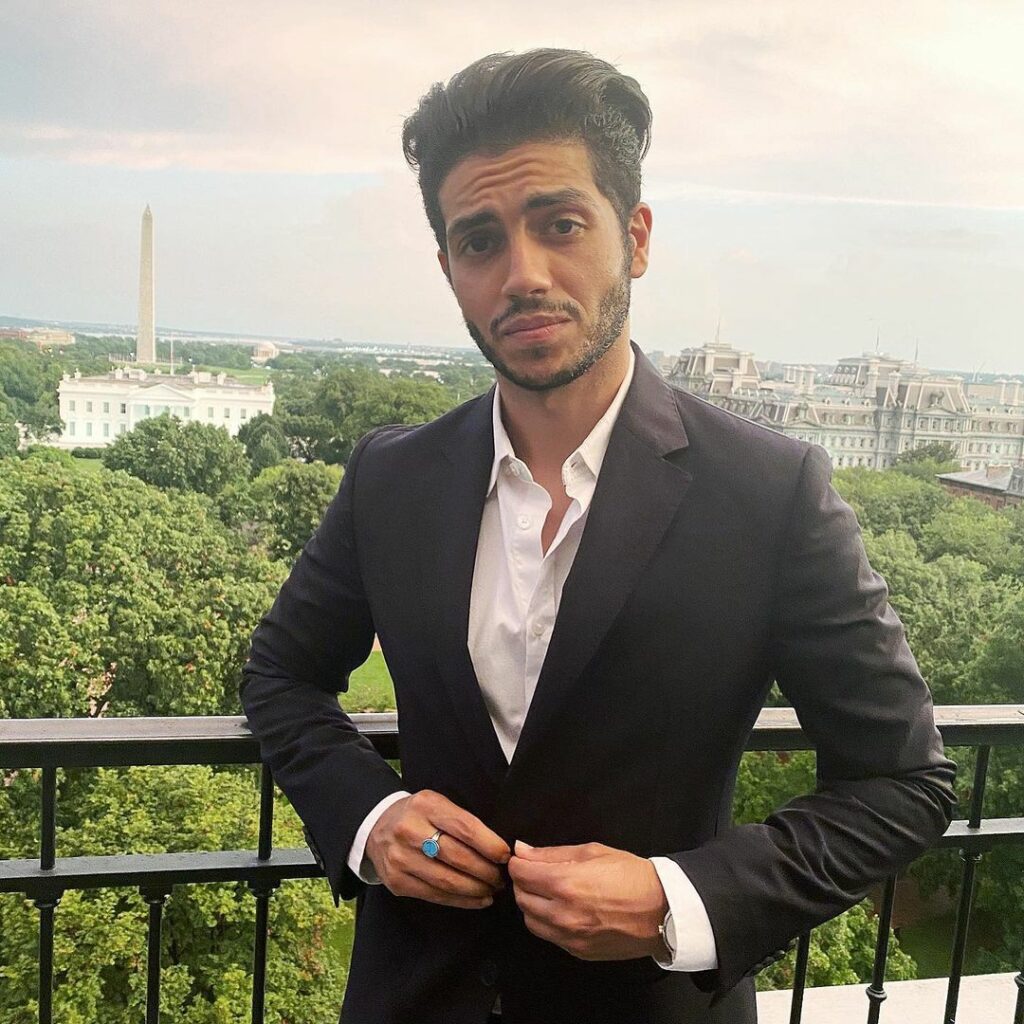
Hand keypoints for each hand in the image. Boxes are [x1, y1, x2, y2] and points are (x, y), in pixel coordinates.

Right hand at [365, 789, 509, 909]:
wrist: (376, 826)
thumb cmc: (418, 815)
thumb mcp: (437, 805)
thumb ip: (462, 821)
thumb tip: (498, 848)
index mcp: (426, 805)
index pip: (465, 828)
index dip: (489, 845)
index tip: (505, 855)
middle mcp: (410, 831)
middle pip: (458, 857)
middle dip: (486, 871)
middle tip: (502, 878)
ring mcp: (401, 858)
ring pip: (447, 881)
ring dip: (477, 889)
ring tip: (493, 890)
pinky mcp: (397, 882)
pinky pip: (435, 895)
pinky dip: (461, 900)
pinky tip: (478, 899)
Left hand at [508, 840, 668, 960]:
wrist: (662, 910)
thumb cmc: (631, 876)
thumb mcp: (592, 852)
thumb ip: (552, 853)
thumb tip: (523, 851)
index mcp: (565, 884)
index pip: (521, 874)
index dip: (518, 862)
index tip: (523, 858)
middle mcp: (562, 914)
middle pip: (520, 898)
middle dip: (523, 882)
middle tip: (536, 873)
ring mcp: (569, 937)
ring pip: (530, 921)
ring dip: (532, 904)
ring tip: (548, 892)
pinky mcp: (577, 952)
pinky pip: (549, 937)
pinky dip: (547, 922)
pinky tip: (562, 910)